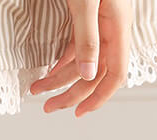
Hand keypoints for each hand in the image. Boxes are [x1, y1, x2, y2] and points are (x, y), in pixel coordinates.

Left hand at [29, 0, 132, 116]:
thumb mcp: (86, 3)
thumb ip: (87, 38)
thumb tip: (87, 74)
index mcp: (118, 28)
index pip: (115, 75)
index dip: (98, 98)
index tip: (78, 112)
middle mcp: (113, 30)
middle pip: (95, 75)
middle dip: (70, 93)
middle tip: (48, 107)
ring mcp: (102, 25)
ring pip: (84, 63)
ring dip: (60, 79)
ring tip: (38, 88)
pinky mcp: (90, 18)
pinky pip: (78, 48)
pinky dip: (64, 63)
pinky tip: (51, 72)